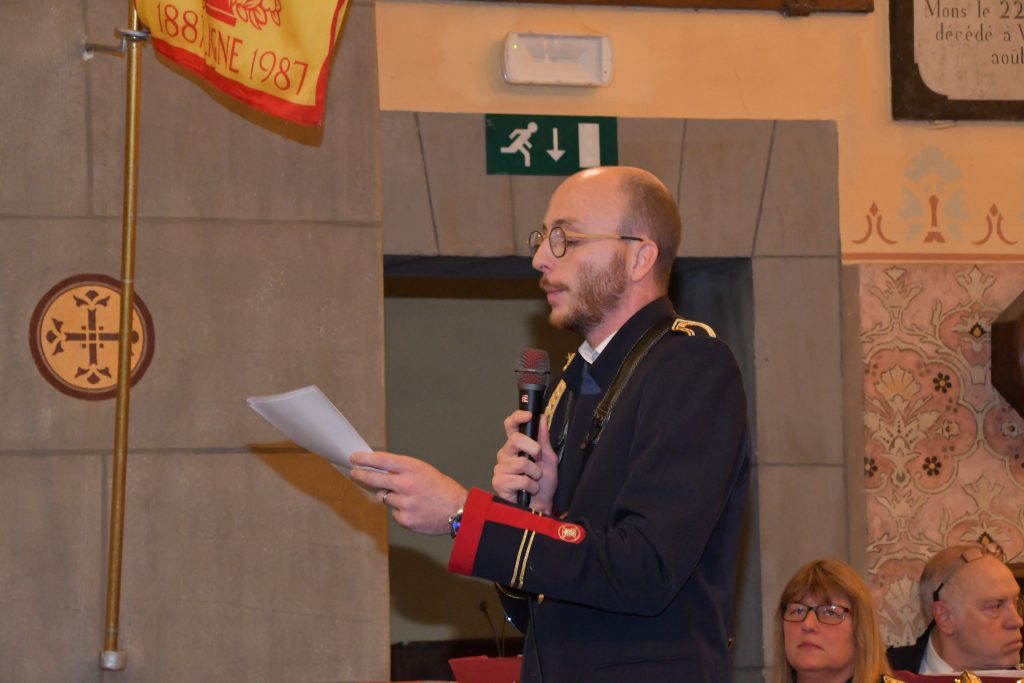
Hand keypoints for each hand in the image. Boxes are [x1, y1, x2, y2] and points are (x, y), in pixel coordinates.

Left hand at [349, 451, 467, 535]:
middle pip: (375, 479)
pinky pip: (394, 512)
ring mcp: (405, 503)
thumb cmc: (442, 488)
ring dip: (390, 496)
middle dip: (361, 475)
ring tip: (408, 496)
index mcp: (413, 468)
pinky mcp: (405, 519)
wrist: (459, 510)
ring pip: (385, 497)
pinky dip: (400, 510)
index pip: (382, 460)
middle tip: (354, 473)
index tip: (354, 457)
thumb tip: (379, 472)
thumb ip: (402, 471)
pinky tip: (415, 509)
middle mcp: (407, 484)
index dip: (365, 459)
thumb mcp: (424, 471)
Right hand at [492, 410, 557, 514]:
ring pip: (521, 462)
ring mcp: (500, 468)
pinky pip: (519, 478)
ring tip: (534, 481)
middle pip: (515, 440)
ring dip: (535, 474)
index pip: (510, 426)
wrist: (541, 507)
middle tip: (538, 461)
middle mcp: (505, 455)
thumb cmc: (543, 485)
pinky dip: (531, 485)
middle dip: (534, 450)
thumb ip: (544, 439)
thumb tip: (542, 418)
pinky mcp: (499, 482)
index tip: (528, 415)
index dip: (517, 417)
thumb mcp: (548, 459)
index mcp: (516, 447)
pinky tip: (528, 490)